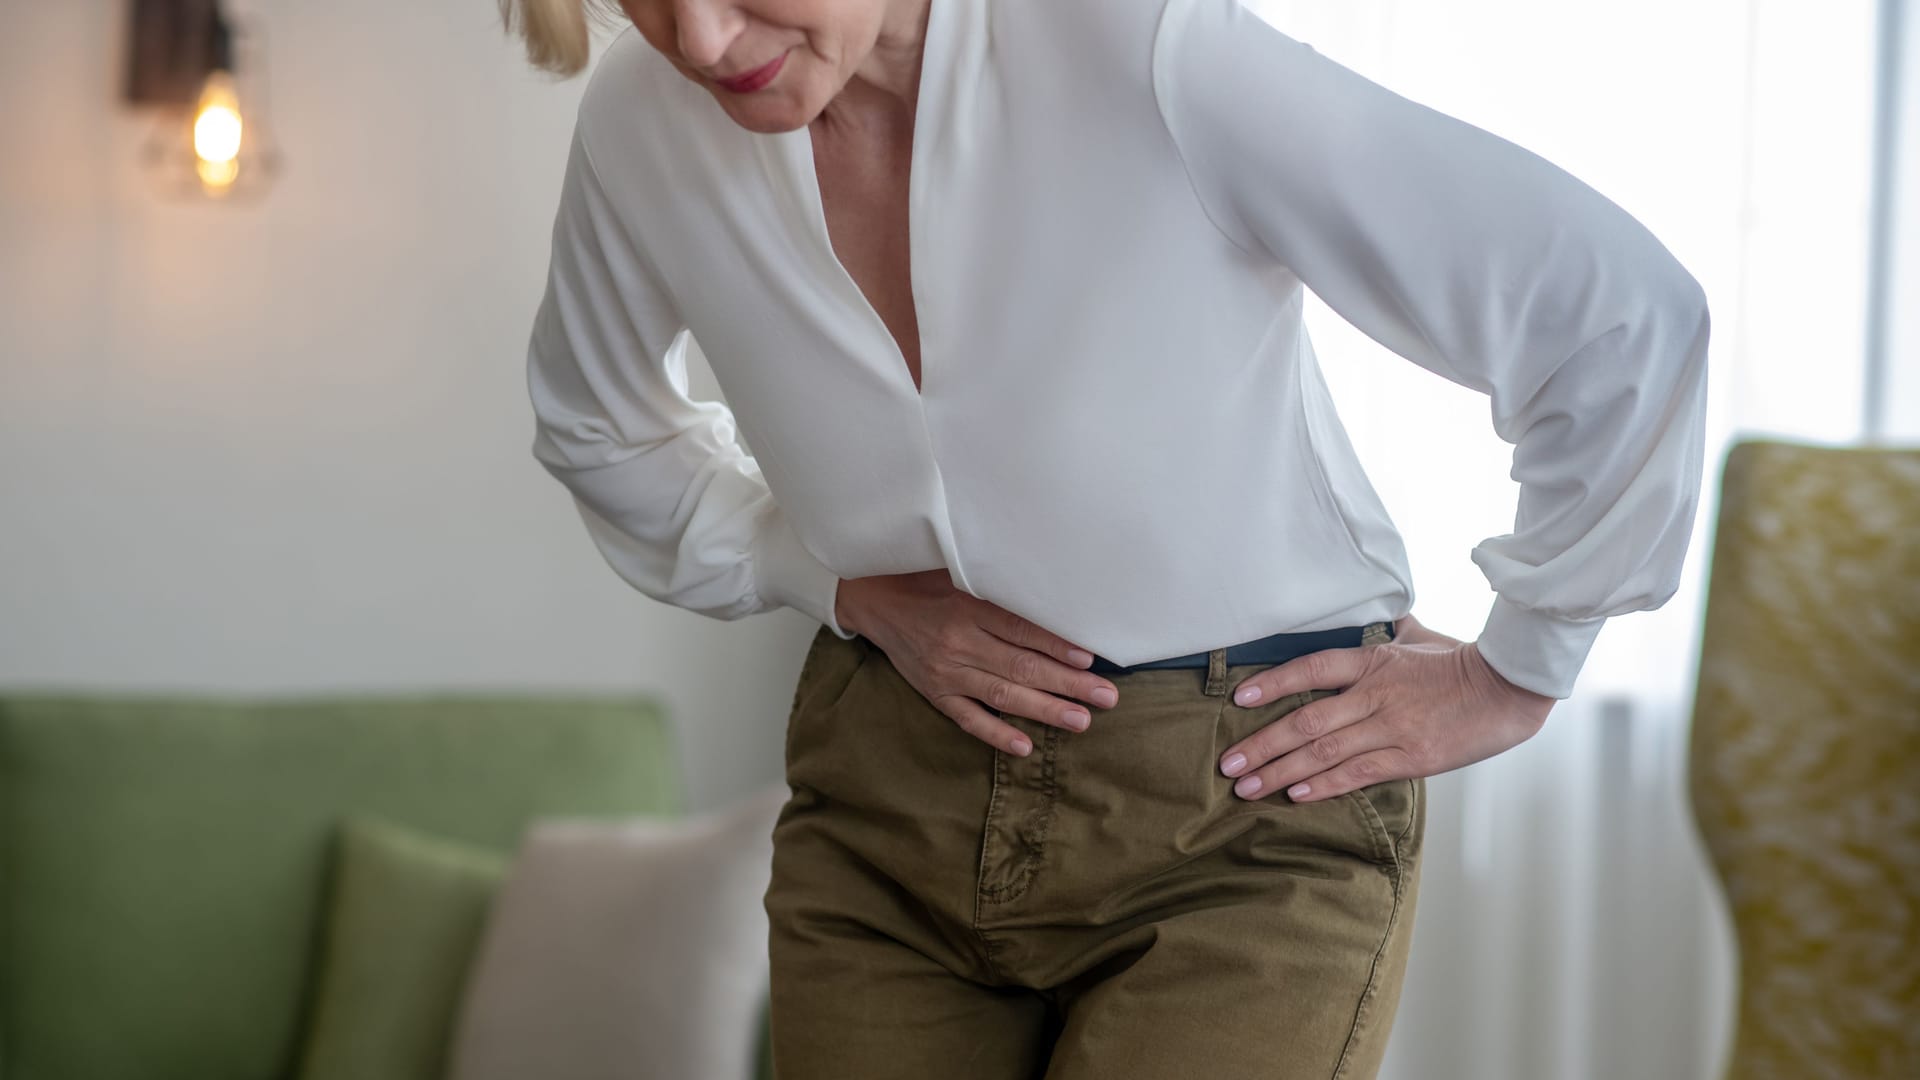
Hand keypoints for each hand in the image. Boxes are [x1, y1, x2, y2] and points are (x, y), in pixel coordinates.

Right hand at [834, 571, 1120, 756]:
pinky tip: (1025, 745)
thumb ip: (1000, 584)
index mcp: (969, 607)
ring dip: (1044, 709)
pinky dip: (996, 733)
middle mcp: (959, 642)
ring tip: (1081, 721)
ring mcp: (946, 672)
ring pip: (1002, 695)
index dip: (1056, 645)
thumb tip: (1053, 590)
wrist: (875, 601)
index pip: (1021, 630)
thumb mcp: (961, 572)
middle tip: (1106, 697)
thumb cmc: (927, 582)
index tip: (1089, 658)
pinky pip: (968, 719)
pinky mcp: (936, 693)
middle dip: (1068, 684)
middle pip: (1021, 667)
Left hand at [1215, 612, 1555, 801]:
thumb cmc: (1463, 661)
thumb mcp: (1421, 637)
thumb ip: (1390, 631)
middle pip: (1306, 719)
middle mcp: (1376, 694)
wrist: (1511, 690)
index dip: (1272, 683)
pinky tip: (1294, 795)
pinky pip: (1358, 773)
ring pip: (1324, 752)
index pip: (1311, 667)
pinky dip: (1324, 785)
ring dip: (1280, 772)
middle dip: (1261, 744)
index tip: (1239, 700)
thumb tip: (1377, 615)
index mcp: (1374, 661)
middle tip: (1227, 764)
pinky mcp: (1412, 757)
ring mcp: (1393, 727)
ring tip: (1246, 787)